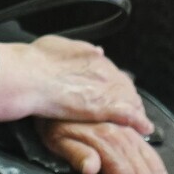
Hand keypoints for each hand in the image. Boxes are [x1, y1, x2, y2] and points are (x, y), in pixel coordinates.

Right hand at [0, 37, 150, 128]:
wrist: (29, 76)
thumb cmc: (35, 61)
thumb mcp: (58, 45)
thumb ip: (80, 50)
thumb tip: (97, 50)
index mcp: (94, 58)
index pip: (114, 73)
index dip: (117, 84)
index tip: (116, 91)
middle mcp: (104, 71)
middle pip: (125, 86)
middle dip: (128, 97)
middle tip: (130, 108)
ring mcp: (106, 89)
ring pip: (131, 100)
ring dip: (135, 110)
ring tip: (138, 121)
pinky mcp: (104, 108)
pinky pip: (129, 116)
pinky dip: (139, 122)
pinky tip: (144, 128)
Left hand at [38, 119, 172, 173]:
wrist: (61, 95)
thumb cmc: (54, 123)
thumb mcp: (56, 138)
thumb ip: (75, 153)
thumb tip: (91, 169)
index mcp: (106, 142)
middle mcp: (125, 139)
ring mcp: (133, 137)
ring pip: (155, 171)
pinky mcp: (135, 137)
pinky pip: (156, 161)